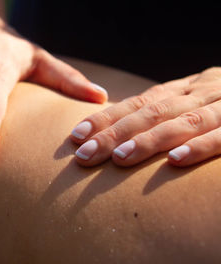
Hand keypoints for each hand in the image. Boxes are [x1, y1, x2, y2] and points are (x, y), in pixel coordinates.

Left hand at [71, 67, 220, 166]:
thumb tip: (119, 132)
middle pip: (149, 112)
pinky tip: (175, 161)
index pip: (135, 103)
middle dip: (113, 133)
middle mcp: (197, 94)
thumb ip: (162, 113)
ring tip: (119, 158)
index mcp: (181, 90)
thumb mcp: (191, 102)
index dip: (104, 118)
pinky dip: (200, 147)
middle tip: (83, 154)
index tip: (75, 136)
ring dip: (148, 140)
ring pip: (182, 121)